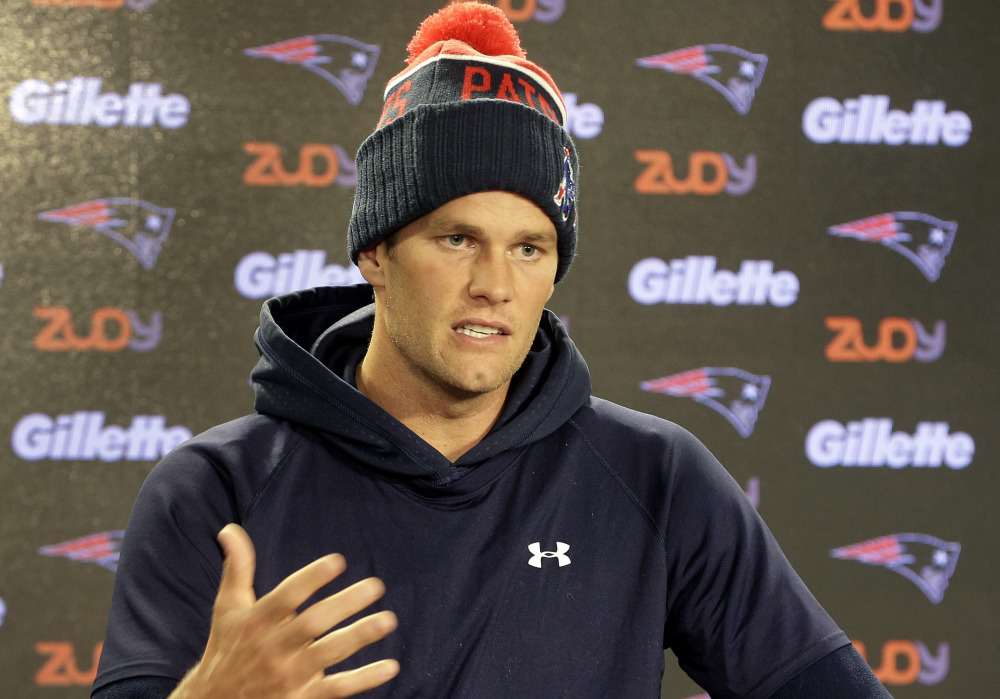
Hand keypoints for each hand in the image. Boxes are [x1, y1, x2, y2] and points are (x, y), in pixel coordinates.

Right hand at [171, 524, 398, 697]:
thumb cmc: (227, 649)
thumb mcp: (227, 609)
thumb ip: (237, 569)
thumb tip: (231, 529)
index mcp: (256, 621)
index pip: (286, 596)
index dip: (311, 578)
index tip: (338, 561)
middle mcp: (272, 648)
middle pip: (313, 623)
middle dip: (345, 604)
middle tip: (376, 586)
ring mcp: (288, 676)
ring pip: (328, 654)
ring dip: (360, 636)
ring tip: (388, 620)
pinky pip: (336, 689)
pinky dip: (364, 679)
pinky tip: (390, 667)